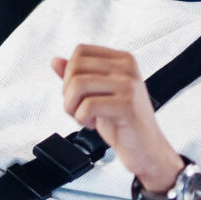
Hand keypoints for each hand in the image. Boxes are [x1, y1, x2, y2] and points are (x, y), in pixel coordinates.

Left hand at [50, 45, 184, 189]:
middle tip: (79, 108)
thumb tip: (55, 61)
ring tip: (85, 117)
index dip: (69, 74)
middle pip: (76, 67)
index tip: (79, 93)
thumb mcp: (98, 94)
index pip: (80, 51)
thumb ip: (78, 76)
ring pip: (78, 84)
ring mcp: (128, 85)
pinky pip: (87, 106)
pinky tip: (93, 124)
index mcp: (122, 60)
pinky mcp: (126, 105)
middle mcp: (127, 68)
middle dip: (68, 92)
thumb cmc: (123, 122)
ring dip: (72, 107)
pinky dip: (82, 119)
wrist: (146, 148)